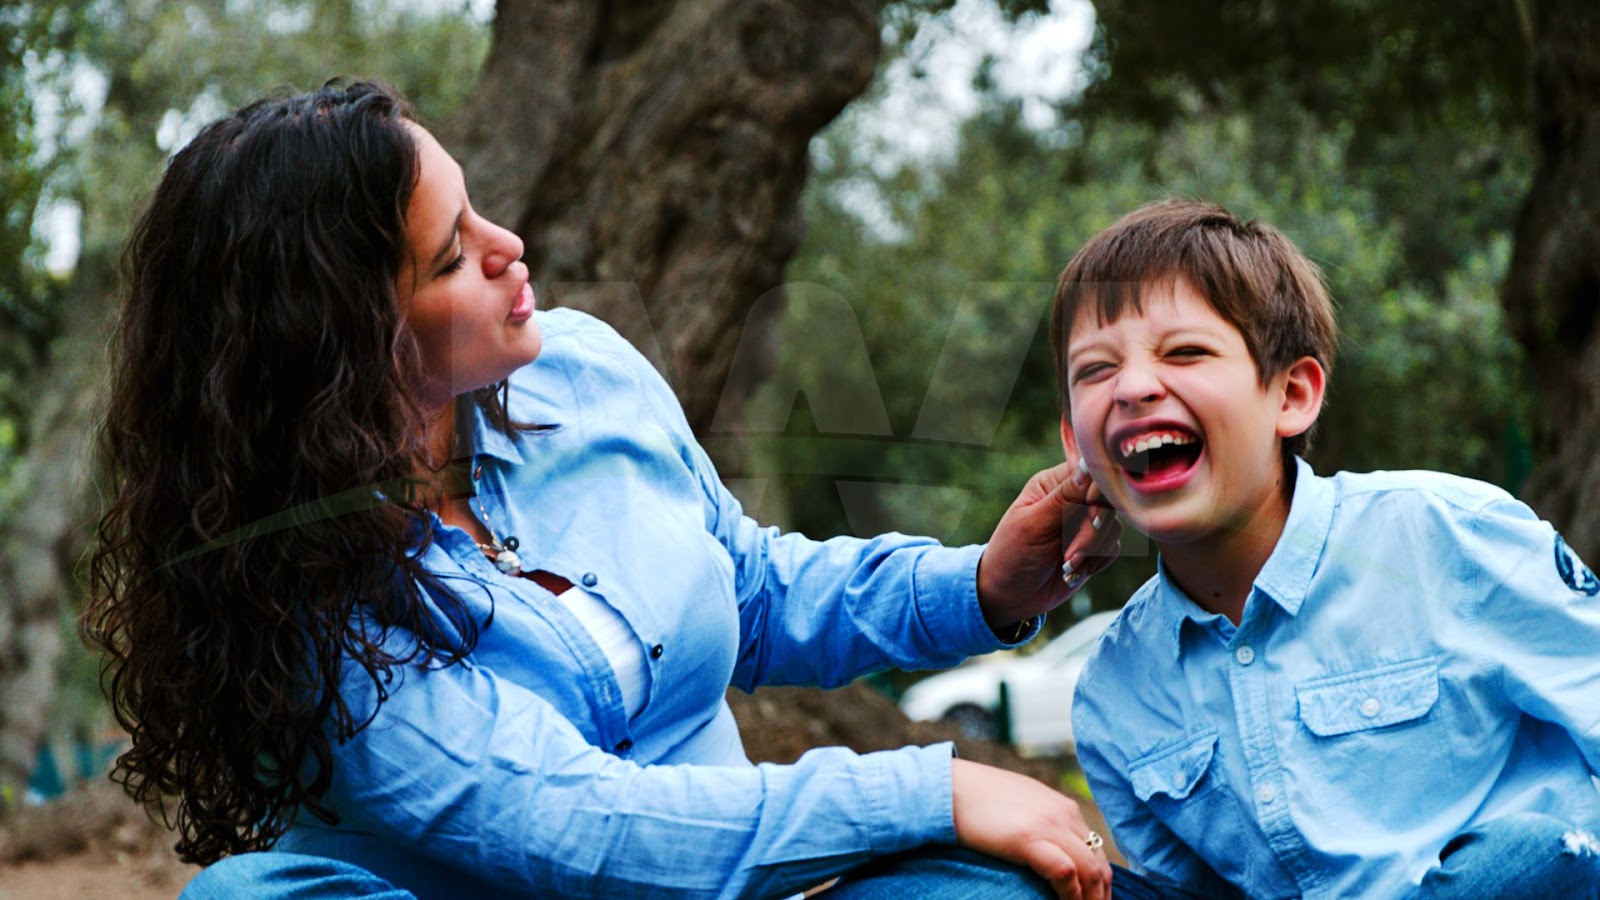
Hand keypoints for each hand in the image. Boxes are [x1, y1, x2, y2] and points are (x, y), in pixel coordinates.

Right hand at [951, 759, 1111, 899]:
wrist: (949, 787)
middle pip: (1100, 865)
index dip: (1098, 883)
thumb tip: (1046, 851)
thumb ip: (1040, 823)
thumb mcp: (1021, 806)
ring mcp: (1049, 824)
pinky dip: (1072, 896)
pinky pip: (1066, 873)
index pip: (1096, 852)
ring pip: (1090, 871)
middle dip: (1100, 896)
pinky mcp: (1029, 838)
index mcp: (1063, 808)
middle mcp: (1064, 814)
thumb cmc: (978, 800)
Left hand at [976, 456, 1121, 634]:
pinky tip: (1072, 574)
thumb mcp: (1034, 525)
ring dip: (1091, 552)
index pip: (1090, 473)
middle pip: (1107, 503)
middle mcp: (1072, 500)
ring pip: (1113, 528)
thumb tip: (1090, 464)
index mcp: (1053, 484)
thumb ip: (1065, 496)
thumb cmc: (1012, 555)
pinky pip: (1113, 548)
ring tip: (1065, 568)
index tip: (1091, 515)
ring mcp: (1084, 524)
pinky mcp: (1094, 547)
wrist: (1010, 597)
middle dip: (1091, 534)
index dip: (1098, 493)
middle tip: (1068, 556)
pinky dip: (1095, 563)